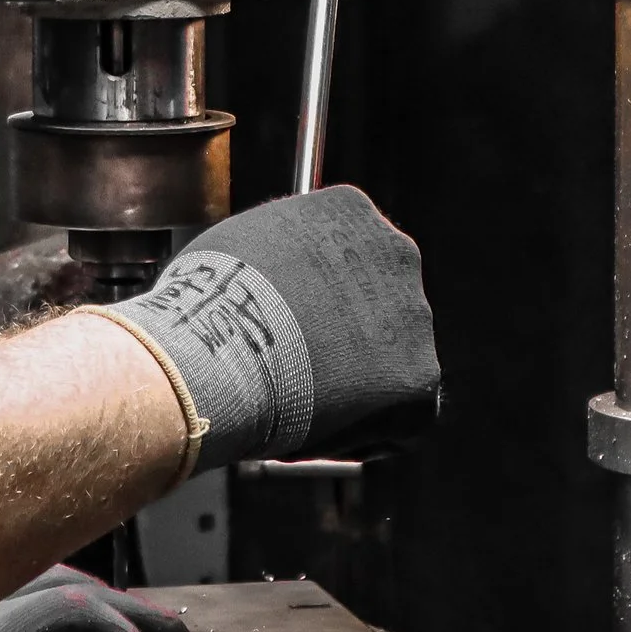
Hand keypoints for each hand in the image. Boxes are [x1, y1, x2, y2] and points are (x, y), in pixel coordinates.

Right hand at [101, 184, 439, 467]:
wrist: (220, 356)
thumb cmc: (210, 301)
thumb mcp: (241, 245)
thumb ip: (279, 254)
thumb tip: (275, 272)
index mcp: (349, 210)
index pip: (347, 250)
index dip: (316, 291)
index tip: (294, 315)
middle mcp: (394, 251)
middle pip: (379, 298)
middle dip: (347, 330)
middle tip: (302, 358)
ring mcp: (413, 313)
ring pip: (392, 353)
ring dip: (358, 376)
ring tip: (303, 394)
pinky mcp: (420, 374)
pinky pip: (401, 405)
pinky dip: (369, 421)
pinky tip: (323, 421)